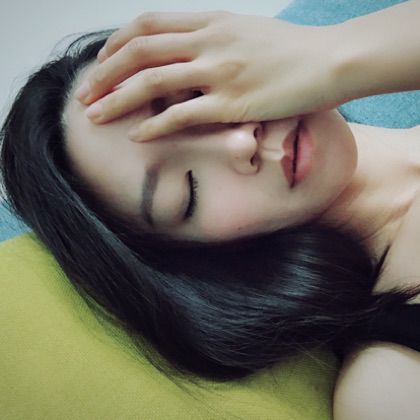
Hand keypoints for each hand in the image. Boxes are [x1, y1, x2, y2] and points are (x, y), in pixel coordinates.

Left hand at [75, 11, 341, 141]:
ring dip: (117, 99)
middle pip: (140, 51)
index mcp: (211, 21)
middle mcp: (209, 41)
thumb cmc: (292, 50)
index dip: (117, 43)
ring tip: (95, 116)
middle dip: (105, 74)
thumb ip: (214, 38)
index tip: (103, 63)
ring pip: (153, 81)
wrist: (331, 60)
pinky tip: (138, 136)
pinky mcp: (233, 102)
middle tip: (85, 94)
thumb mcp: (247, 32)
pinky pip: (182, 114)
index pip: (149, 24)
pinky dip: (155, 125)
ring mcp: (220, 71)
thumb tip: (190, 51)